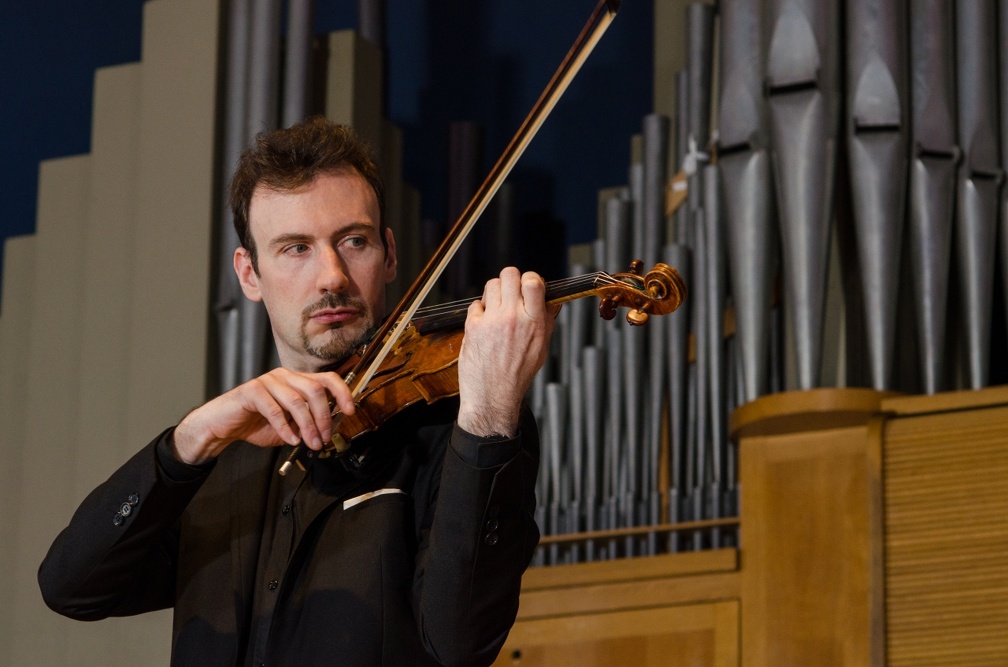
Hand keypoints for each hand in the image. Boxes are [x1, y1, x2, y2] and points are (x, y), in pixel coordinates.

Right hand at [172, 367, 355, 464]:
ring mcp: (268, 381)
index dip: (342, 393)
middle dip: (324, 417)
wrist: (225, 427)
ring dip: (308, 426)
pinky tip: (290, 440)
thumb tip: (330, 430)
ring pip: (297, 400)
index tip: (350, 411)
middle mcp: (285, 376)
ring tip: (311, 443)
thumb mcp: (291, 426)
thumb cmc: (257, 423)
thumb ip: (308, 424)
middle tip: (325, 438)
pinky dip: (285, 428)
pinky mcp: (252, 391)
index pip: (327, 378)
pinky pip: (275, 409)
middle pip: (315, 389)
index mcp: (297, 380)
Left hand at [457, 267, 558, 437]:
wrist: (493, 396)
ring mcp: (491, 321)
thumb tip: (552, 299)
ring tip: (497, 308)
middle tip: (510, 293)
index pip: (533, 281)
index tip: (529, 286)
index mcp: (534, 322)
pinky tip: (484, 323)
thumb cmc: (518, 374)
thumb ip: (547, 320)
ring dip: (494, 293)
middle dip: (511, 280)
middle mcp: (512, 318)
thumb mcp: (542, 347)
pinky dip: (480, 310)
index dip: (530, 278)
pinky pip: (476, 303)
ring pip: (491, 285)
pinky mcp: (473, 326)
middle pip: (510, 274)